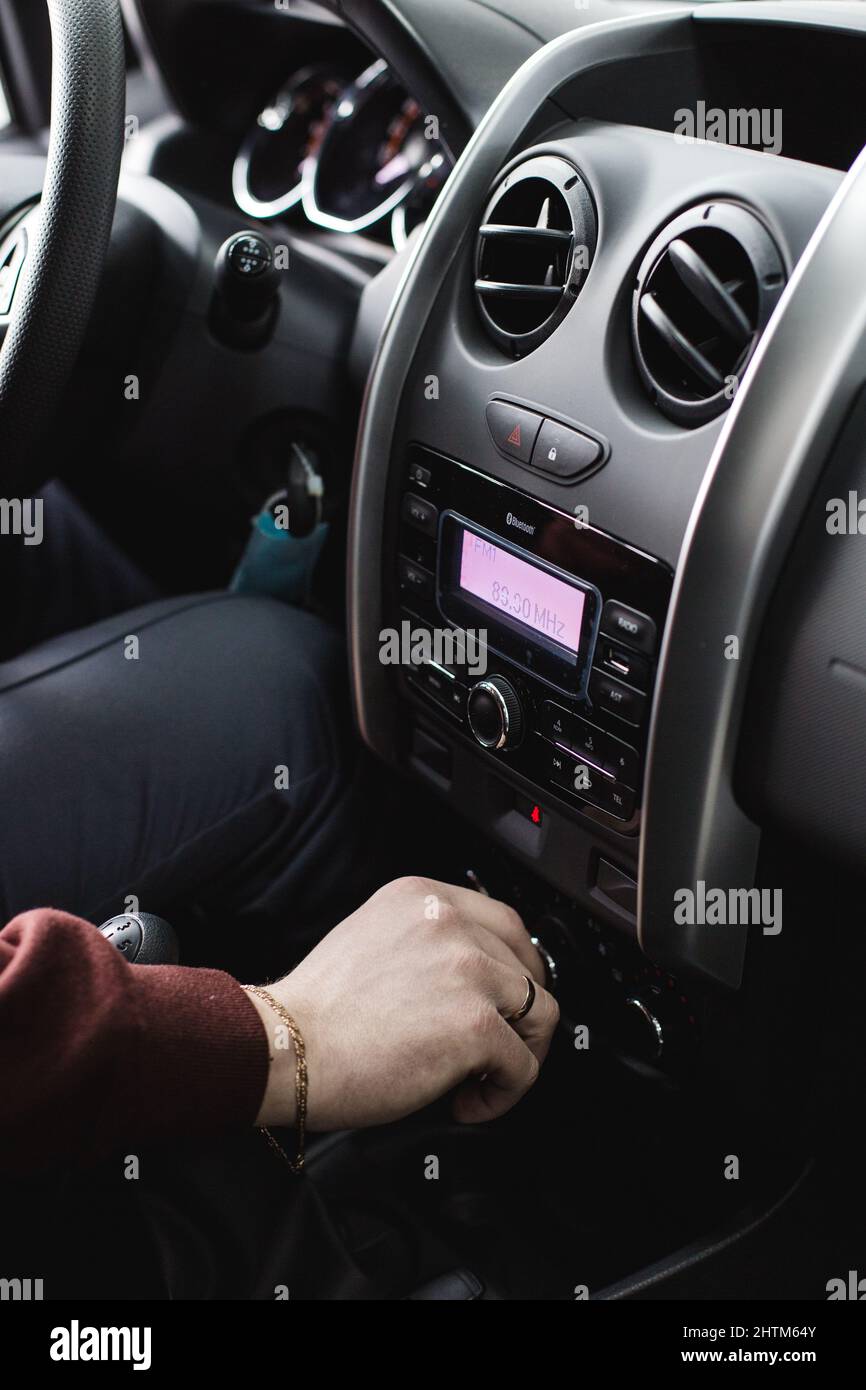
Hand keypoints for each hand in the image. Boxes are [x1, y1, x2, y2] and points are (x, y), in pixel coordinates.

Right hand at [245, 876, 558, 1130]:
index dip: (515, 969)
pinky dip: (504, 1094)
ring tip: (480, 1078)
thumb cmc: (317, 1010)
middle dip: (521, 1014)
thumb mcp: (372, 938)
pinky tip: (466, 1101)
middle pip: (529, 967)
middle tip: (496, 1045)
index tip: (506, 1000)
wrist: (285, 1048)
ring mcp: (466, 971)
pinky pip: (524, 1066)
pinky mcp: (475, 1024)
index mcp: (423, 899)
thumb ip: (423, 941)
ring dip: (518, 1053)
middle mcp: (449, 924)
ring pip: (540, 1013)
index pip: (506, 923)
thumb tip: (468, 974)